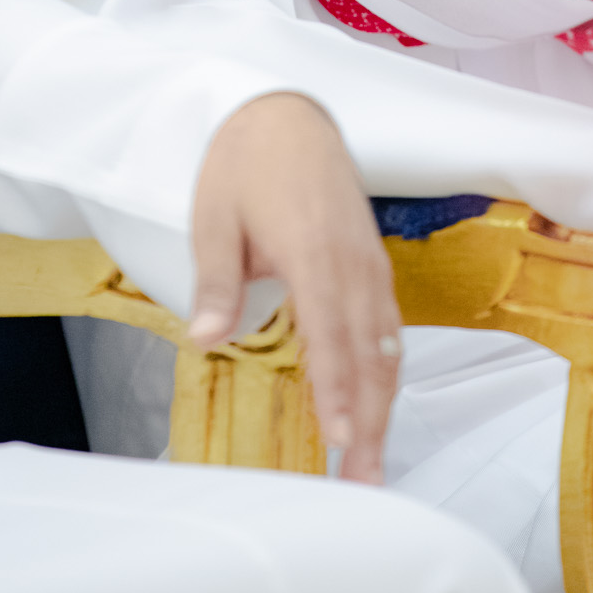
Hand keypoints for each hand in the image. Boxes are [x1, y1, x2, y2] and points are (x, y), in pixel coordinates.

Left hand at [188, 93, 400, 483]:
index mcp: (313, 250)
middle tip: (365, 480)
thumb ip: (217, 283)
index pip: (331, 334)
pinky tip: (381, 400)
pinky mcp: (372, 259)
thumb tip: (204, 340)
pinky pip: (388, 322)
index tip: (342, 438)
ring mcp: (369, 259)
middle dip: (371, 420)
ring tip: (373, 458)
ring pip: (387, 344)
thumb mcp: (215, 218)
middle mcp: (352, 260)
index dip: (339, 390)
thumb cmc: (243, 162)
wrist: (283, 111)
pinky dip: (387, 368)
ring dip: (384, 403)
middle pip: (370, 352)